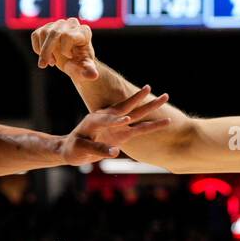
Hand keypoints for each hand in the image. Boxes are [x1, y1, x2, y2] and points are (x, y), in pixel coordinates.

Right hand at [32, 17, 98, 79]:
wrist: (74, 62)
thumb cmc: (80, 65)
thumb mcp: (85, 70)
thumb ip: (88, 72)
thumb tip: (93, 75)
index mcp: (84, 32)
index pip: (68, 36)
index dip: (65, 49)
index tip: (70, 57)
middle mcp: (72, 24)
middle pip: (53, 33)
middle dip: (46, 51)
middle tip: (44, 65)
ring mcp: (59, 24)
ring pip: (43, 33)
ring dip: (43, 51)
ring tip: (51, 62)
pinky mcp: (48, 28)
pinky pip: (36, 35)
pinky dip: (37, 48)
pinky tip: (45, 56)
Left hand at [57, 86, 171, 164]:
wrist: (73, 148)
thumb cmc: (74, 148)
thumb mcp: (80, 149)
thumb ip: (97, 149)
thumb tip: (114, 152)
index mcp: (94, 120)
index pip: (106, 119)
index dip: (116, 120)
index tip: (126, 120)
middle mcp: (107, 118)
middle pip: (126, 107)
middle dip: (138, 99)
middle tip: (150, 88)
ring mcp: (117, 124)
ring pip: (137, 114)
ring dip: (150, 106)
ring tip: (165, 96)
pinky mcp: (123, 132)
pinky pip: (140, 128)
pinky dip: (153, 125)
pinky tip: (166, 120)